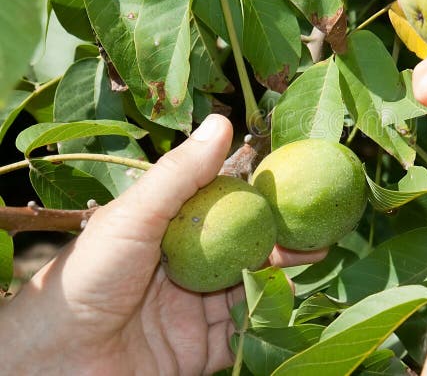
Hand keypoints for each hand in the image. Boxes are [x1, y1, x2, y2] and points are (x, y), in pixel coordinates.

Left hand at [0, 115, 325, 374]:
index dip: (260, 193)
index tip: (294, 179)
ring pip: (250, 287)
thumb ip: (180, 173)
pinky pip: (242, 331)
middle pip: (244, 246)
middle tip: (320, 224)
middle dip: (283, 236)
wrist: (60, 362)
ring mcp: (193, 309)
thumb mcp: (134, 215)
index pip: (222, 204)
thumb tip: (221, 121)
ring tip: (314, 254)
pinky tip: (286, 298)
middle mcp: (184, 266)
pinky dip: (266, 316)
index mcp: (167, 230)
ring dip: (282, 272)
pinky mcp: (199, 349)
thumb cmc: (86, 277)